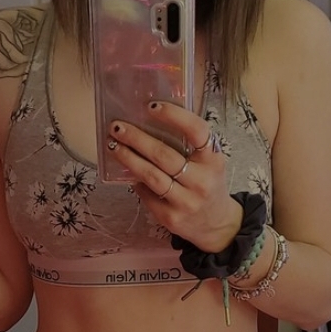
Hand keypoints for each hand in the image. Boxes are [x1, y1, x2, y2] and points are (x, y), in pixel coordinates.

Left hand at [106, 100, 242, 251]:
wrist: (217, 224)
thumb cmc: (208, 183)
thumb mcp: (209, 162)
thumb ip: (191, 145)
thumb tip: (151, 120)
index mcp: (213, 160)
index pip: (197, 132)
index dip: (174, 116)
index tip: (151, 106)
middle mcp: (202, 181)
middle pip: (164, 155)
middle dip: (137, 138)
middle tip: (118, 127)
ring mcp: (186, 202)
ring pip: (151, 176)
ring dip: (129, 158)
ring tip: (114, 146)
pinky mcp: (172, 218)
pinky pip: (146, 195)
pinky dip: (135, 181)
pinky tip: (127, 171)